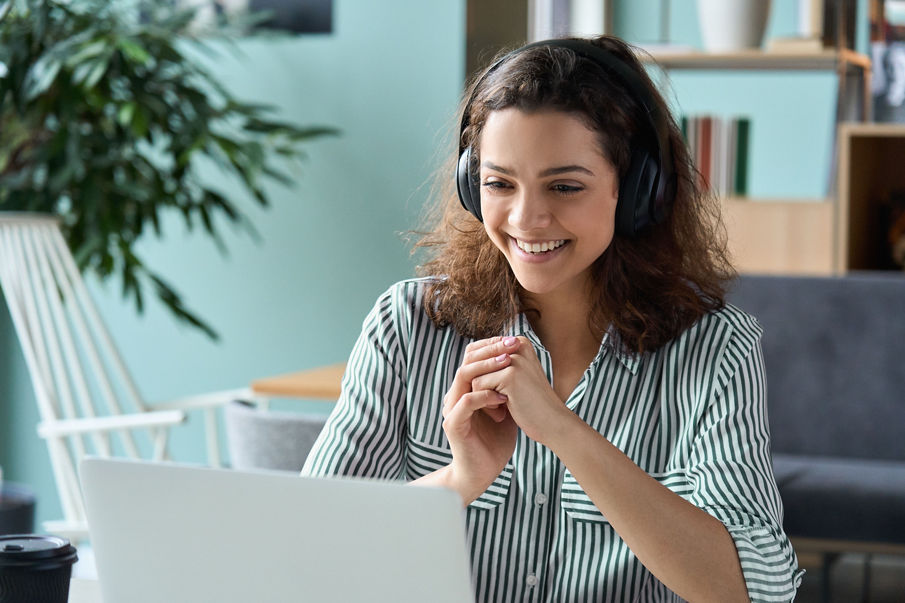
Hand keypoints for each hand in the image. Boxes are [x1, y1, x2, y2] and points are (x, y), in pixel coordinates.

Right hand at [440, 336, 520, 503]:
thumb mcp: (506, 407)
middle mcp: (455, 394)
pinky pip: (466, 402)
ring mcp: (452, 408)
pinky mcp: (453, 424)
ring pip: (464, 376)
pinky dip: (485, 396)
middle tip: (512, 345)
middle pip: (467, 360)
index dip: (492, 345)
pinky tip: (503, 398)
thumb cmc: (495, 441)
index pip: (473, 356)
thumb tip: (526, 363)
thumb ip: (508, 386)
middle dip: (491, 350)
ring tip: (507, 364)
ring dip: (487, 368)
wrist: (482, 471)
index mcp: (466, 388)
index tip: (514, 340)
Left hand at [471, 336, 572, 445]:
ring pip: (474, 374)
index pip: (482, 354)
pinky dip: (486, 403)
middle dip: (482, 386)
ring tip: (501, 406)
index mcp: (520, 342)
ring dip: (482, 395)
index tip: (501, 392)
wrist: (552, 423)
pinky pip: (478, 385)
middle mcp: (517, 345)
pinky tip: (502, 411)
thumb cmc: (532, 403)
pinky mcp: (509, 375)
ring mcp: (514, 359)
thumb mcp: (515, 376)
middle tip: (498, 402)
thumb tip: (468, 353)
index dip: (484, 377)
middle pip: (477, 363)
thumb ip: (496, 362)